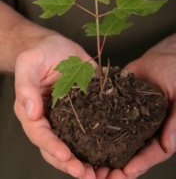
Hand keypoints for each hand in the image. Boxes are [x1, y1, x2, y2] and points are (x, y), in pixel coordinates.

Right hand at [14, 34, 96, 178]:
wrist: (54, 46)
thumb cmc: (38, 53)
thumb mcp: (29, 64)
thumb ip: (26, 87)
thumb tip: (31, 112)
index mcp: (34, 111)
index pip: (42, 135)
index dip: (53, 148)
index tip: (68, 158)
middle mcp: (51, 118)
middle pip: (58, 146)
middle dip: (71, 163)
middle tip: (89, 176)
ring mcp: (69, 114)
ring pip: (75, 142)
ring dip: (87, 158)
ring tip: (101, 172)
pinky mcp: (85, 106)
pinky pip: (91, 125)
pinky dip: (99, 140)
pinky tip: (112, 149)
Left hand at [96, 51, 175, 178]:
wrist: (160, 59)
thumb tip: (169, 144)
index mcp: (168, 132)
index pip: (155, 153)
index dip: (141, 163)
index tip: (126, 172)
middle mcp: (149, 131)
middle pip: (135, 154)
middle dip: (119, 168)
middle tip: (101, 178)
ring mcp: (133, 121)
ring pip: (119, 144)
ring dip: (105, 157)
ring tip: (89, 166)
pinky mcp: (120, 110)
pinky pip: (109, 124)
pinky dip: (99, 135)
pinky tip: (85, 140)